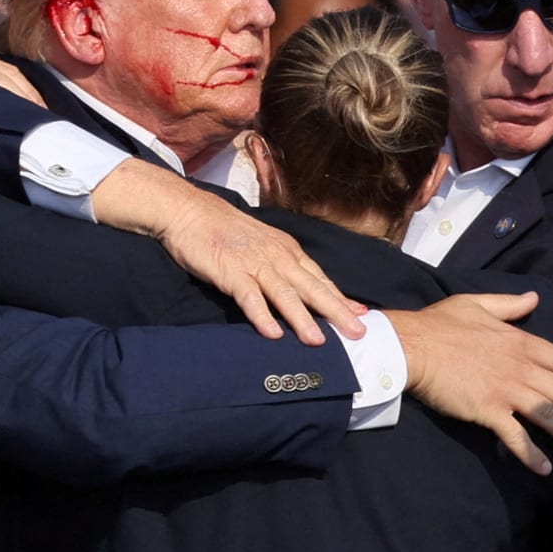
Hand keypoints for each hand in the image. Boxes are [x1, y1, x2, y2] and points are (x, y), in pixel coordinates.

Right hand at [91, 159, 365, 344]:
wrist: (190, 211)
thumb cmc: (226, 231)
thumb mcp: (262, 244)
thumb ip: (283, 267)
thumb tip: (304, 291)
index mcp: (287, 250)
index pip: (319, 278)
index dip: (340, 298)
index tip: (362, 317)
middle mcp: (276, 257)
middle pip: (310, 288)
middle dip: (335, 312)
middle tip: (357, 333)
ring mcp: (253, 264)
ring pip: (284, 295)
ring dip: (302, 318)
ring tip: (318, 340)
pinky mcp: (230, 272)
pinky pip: (249, 296)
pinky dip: (261, 315)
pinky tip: (272, 333)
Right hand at [385, 292, 552, 474]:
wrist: (412, 346)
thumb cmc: (438, 324)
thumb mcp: (475, 304)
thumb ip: (507, 304)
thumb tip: (533, 298)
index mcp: (520, 341)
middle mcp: (521, 367)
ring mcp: (507, 390)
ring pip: (549, 415)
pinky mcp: (490, 410)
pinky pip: (518, 437)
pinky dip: (533, 454)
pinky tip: (545, 467)